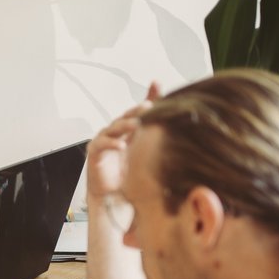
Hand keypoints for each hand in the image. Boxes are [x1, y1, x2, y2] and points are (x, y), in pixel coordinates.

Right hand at [86, 82, 160, 200]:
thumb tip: (184, 132)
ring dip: (125, 125)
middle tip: (148, 106)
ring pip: (115, 127)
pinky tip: (121, 145)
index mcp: (131, 129)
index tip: (157, 83)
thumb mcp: (149, 157)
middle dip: (137, 110)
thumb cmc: (129, 174)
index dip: (150, 95)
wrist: (112, 194)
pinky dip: (112, 143)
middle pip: (128, 115)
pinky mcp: (95, 151)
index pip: (141, 109)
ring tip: (136, 125)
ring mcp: (105, 139)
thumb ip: (161, 142)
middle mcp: (118, 131)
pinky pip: (102, 144)